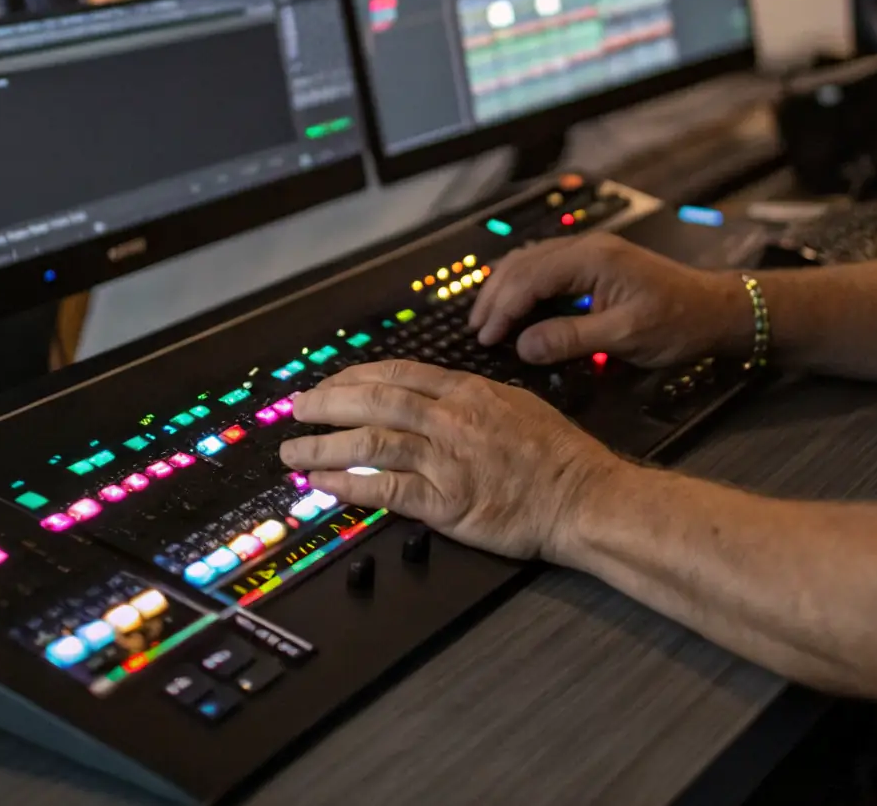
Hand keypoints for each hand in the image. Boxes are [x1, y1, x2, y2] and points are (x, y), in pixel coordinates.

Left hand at [279, 359, 616, 561]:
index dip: (355, 377)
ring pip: (370, 442)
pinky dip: (350, 485)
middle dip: (327, 403)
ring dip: (324, 445)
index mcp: (467, 391)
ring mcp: (446, 459)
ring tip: (293, 451)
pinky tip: (324, 485)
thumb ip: (471, 398)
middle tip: (296, 408)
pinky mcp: (446, 502)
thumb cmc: (557, 454)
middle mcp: (451, 419)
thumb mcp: (515, 404)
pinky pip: (386, 489)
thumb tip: (433, 396)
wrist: (583, 496)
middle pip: (373, 400)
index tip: (329, 385)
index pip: (397, 374)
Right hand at [469, 232, 748, 369]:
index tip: (485, 338)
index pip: (530, 277)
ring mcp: (590, 253)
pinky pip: (546, 268)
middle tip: (476, 330)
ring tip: (487, 319)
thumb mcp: (625, 337)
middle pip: (523, 264)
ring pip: (530, 262)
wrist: (716, 309)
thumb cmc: (679, 322)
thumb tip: (523, 346)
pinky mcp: (594, 265)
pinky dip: (523, 286)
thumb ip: (571, 338)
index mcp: (591, 259)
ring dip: (505, 289)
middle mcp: (586, 248)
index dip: (503, 308)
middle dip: (495, 296)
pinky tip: (515, 305)